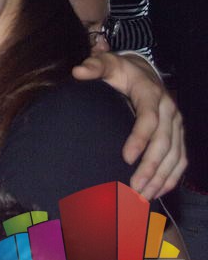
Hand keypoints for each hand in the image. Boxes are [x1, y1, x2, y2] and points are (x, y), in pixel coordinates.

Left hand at [72, 52, 185, 199]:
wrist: (143, 70)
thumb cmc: (119, 70)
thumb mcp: (107, 62)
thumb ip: (94, 66)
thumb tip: (78, 71)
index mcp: (151, 93)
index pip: (149, 118)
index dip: (140, 138)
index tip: (126, 157)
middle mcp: (169, 109)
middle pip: (165, 142)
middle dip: (151, 167)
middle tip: (134, 188)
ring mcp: (176, 123)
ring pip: (175, 155)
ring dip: (161, 178)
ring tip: (143, 197)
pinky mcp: (178, 134)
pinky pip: (180, 158)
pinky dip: (171, 177)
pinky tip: (158, 192)